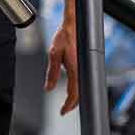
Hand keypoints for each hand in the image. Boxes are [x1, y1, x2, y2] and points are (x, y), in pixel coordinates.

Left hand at [44, 0, 78, 114]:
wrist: (75, 22)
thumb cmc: (65, 35)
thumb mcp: (53, 54)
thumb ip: (52, 72)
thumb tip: (48, 88)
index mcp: (75, 69)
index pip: (74, 94)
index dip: (68, 105)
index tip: (62, 112)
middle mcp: (82, 69)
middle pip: (81, 93)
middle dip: (73, 104)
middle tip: (65, 109)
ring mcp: (85, 65)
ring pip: (83, 86)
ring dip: (77, 96)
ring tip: (68, 102)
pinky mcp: (86, 62)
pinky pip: (84, 78)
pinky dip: (79, 86)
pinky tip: (74, 87)